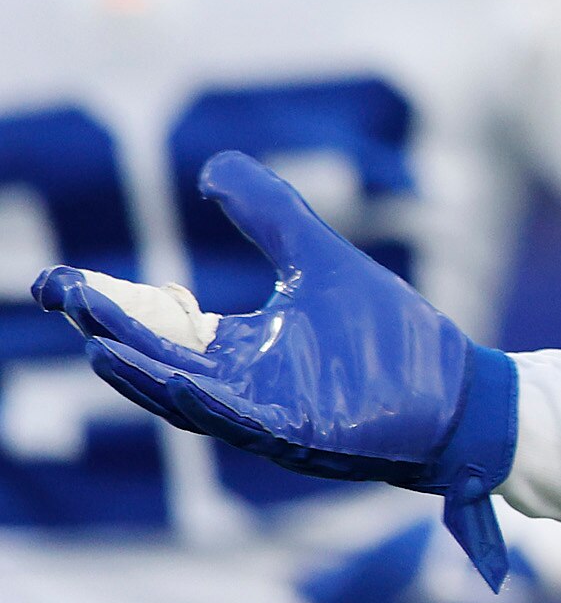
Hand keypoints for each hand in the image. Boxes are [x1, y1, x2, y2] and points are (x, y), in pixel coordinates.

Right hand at [31, 151, 519, 586]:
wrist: (458, 391)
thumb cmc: (389, 336)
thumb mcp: (319, 259)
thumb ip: (270, 214)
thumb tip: (212, 167)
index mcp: (235, 354)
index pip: (156, 331)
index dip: (107, 310)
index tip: (59, 281)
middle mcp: (239, 389)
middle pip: (158, 364)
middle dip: (111, 335)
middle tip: (66, 298)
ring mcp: (269, 417)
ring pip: (190, 401)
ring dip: (145, 377)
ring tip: (99, 346)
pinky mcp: (306, 435)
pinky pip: (248, 423)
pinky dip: (211, 404)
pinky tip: (179, 382)